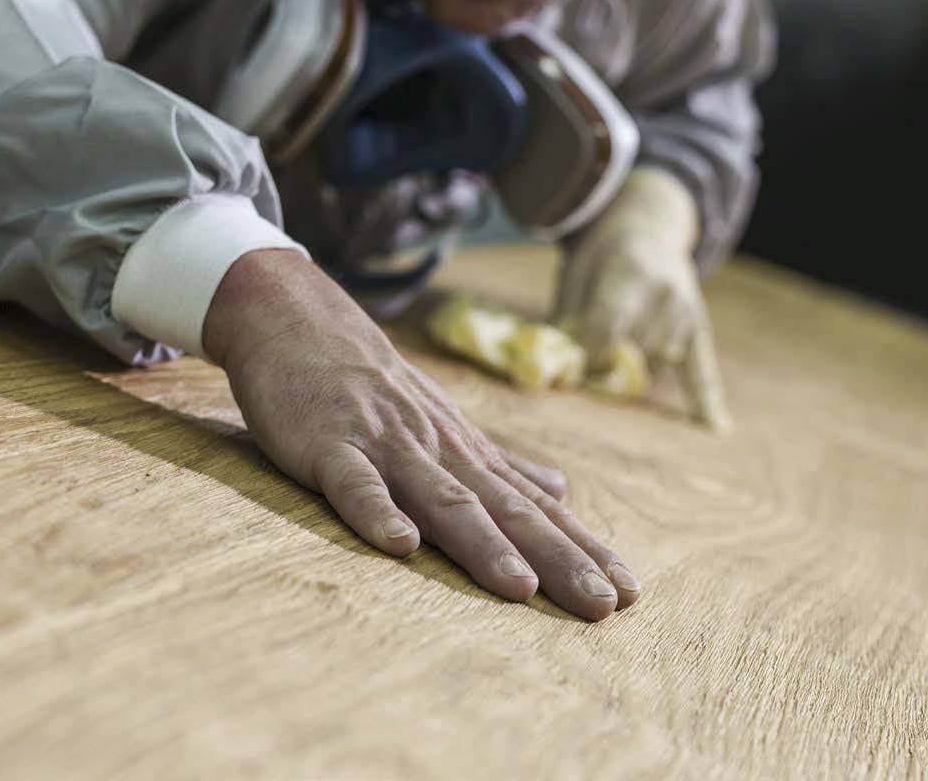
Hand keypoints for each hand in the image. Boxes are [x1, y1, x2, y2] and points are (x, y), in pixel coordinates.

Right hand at [203, 249, 640, 619]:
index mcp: (468, 453)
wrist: (301, 322)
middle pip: (506, 510)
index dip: (582, 549)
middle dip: (557, 559)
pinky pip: (356, 484)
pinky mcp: (332, 446)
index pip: (536, 508)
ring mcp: (388, 446)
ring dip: (483, 543)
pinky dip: (378, 512)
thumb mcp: (446, 423)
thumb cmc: (375, 386)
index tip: (627, 593)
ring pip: (443, 498)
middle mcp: (441, 450)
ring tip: (520, 588)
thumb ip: (500, 464)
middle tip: (602, 605)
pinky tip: (402, 546)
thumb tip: (561, 490)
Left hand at [554, 168, 732, 431]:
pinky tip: (717, 426)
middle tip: (591, 360)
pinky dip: (708, 397)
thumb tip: (556, 365)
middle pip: (633, 350)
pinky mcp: (698, 325)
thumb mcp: (576, 271)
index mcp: (629, 273)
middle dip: (607, 363)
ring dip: (638, 366)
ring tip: (623, 351)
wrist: (647, 225)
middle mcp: (664, 292)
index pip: (607, 330)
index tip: (571, 363)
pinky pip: (703, 366)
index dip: (586, 354)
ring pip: (658, 361)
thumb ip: (567, 317)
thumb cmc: (601, 254)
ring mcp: (685, 310)